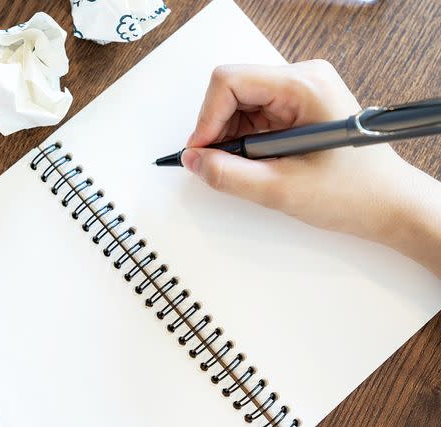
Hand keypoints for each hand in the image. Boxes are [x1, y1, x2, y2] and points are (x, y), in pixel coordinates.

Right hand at [183, 60, 440, 276]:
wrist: (389, 206)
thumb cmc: (355, 193)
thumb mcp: (281, 189)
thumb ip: (229, 175)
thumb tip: (194, 160)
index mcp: (304, 86)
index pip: (230, 81)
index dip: (207, 117)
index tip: (201, 151)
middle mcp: (303, 80)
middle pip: (232, 90)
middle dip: (217, 129)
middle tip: (218, 164)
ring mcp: (301, 92)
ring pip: (239, 103)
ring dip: (230, 137)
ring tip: (244, 168)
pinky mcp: (298, 108)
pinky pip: (254, 115)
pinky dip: (243, 140)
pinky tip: (255, 162)